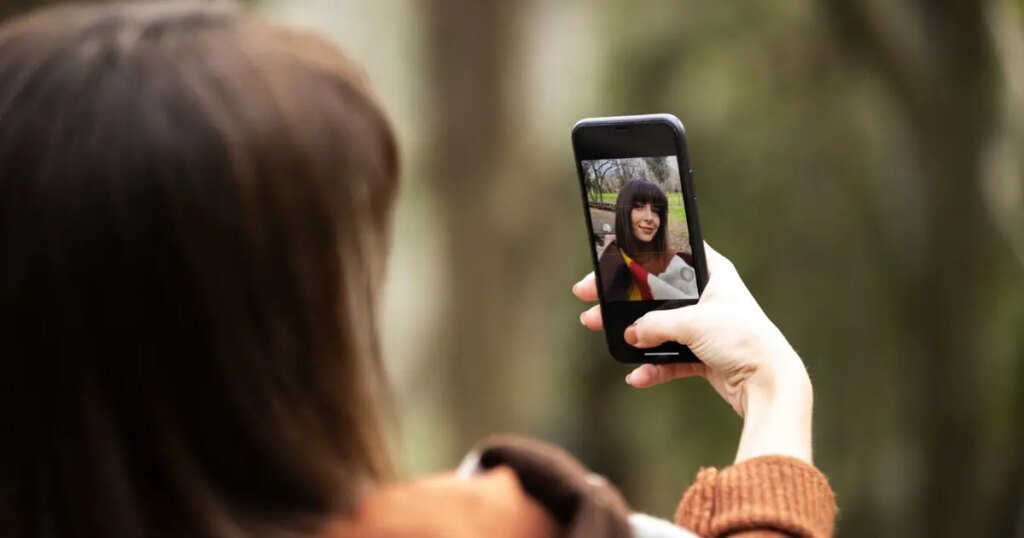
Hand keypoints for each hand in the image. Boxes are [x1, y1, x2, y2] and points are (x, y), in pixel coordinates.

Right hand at [573, 243, 812, 462]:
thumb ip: (655, 325)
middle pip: (655, 292)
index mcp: (713, 273)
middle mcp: (708, 297)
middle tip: (589, 298)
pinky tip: (636, 376)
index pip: (668, 255)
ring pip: (658, 326)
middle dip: (622, 299)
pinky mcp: (704, 356)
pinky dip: (652, 368)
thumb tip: (630, 333)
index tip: (605, 262)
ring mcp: (705, 327)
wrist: (770, 383)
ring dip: (632, 333)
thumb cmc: (743, 339)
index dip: (636, 257)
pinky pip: (670, 359)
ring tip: (600, 330)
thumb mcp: (694, 323)